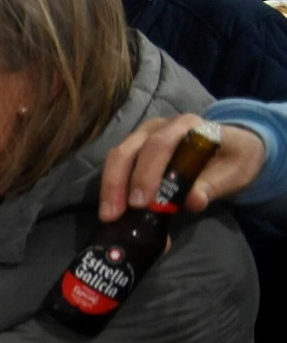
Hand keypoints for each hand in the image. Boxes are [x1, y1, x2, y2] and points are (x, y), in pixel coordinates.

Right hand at [99, 114, 265, 221]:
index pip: (160, 145)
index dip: (147, 173)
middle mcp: (159, 127)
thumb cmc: (231, 158)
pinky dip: (111, 188)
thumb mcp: (234, 172)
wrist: (229, 147)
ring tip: (108, 215)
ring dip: (109, 187)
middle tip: (114, 215)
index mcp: (187, 126)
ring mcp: (142, 136)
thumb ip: (214, 185)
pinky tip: (111, 208)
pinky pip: (116, 165)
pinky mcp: (134, 149)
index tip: (142, 203)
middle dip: (119, 183)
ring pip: (117, 156)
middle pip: (129, 150)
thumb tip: (192, 201)